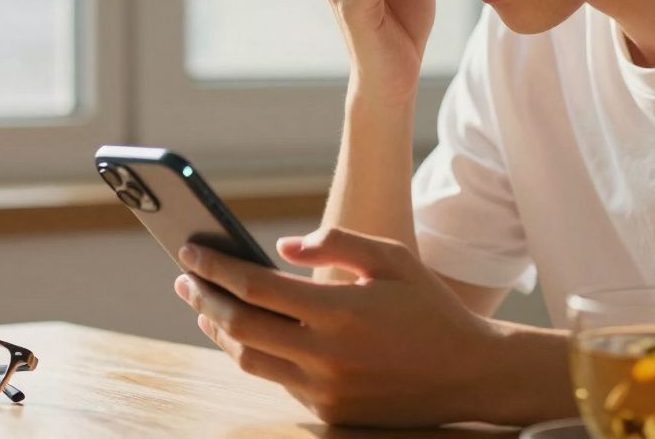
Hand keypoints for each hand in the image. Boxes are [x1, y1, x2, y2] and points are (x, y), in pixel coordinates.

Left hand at [172, 227, 504, 426]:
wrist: (469, 374)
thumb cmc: (428, 307)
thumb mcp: (391, 259)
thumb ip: (335, 243)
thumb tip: (281, 248)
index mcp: (340, 311)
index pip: (255, 286)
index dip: (216, 267)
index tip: (190, 252)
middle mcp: (326, 354)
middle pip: (240, 325)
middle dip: (203, 298)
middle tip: (184, 278)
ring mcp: (325, 388)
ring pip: (249, 359)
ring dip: (219, 330)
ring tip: (205, 307)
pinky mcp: (329, 411)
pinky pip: (276, 380)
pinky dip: (254, 353)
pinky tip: (244, 333)